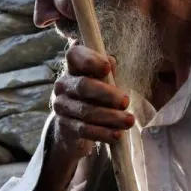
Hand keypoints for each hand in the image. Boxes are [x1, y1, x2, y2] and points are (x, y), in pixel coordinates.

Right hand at [34, 43, 135, 190]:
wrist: (74, 128)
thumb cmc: (94, 98)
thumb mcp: (102, 82)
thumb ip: (107, 72)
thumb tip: (111, 63)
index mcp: (73, 68)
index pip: (75, 55)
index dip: (90, 59)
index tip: (107, 68)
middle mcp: (63, 85)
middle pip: (83, 85)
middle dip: (107, 94)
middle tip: (125, 102)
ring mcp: (61, 106)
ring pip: (86, 110)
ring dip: (110, 117)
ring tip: (129, 121)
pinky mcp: (64, 126)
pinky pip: (84, 129)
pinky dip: (103, 133)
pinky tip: (116, 135)